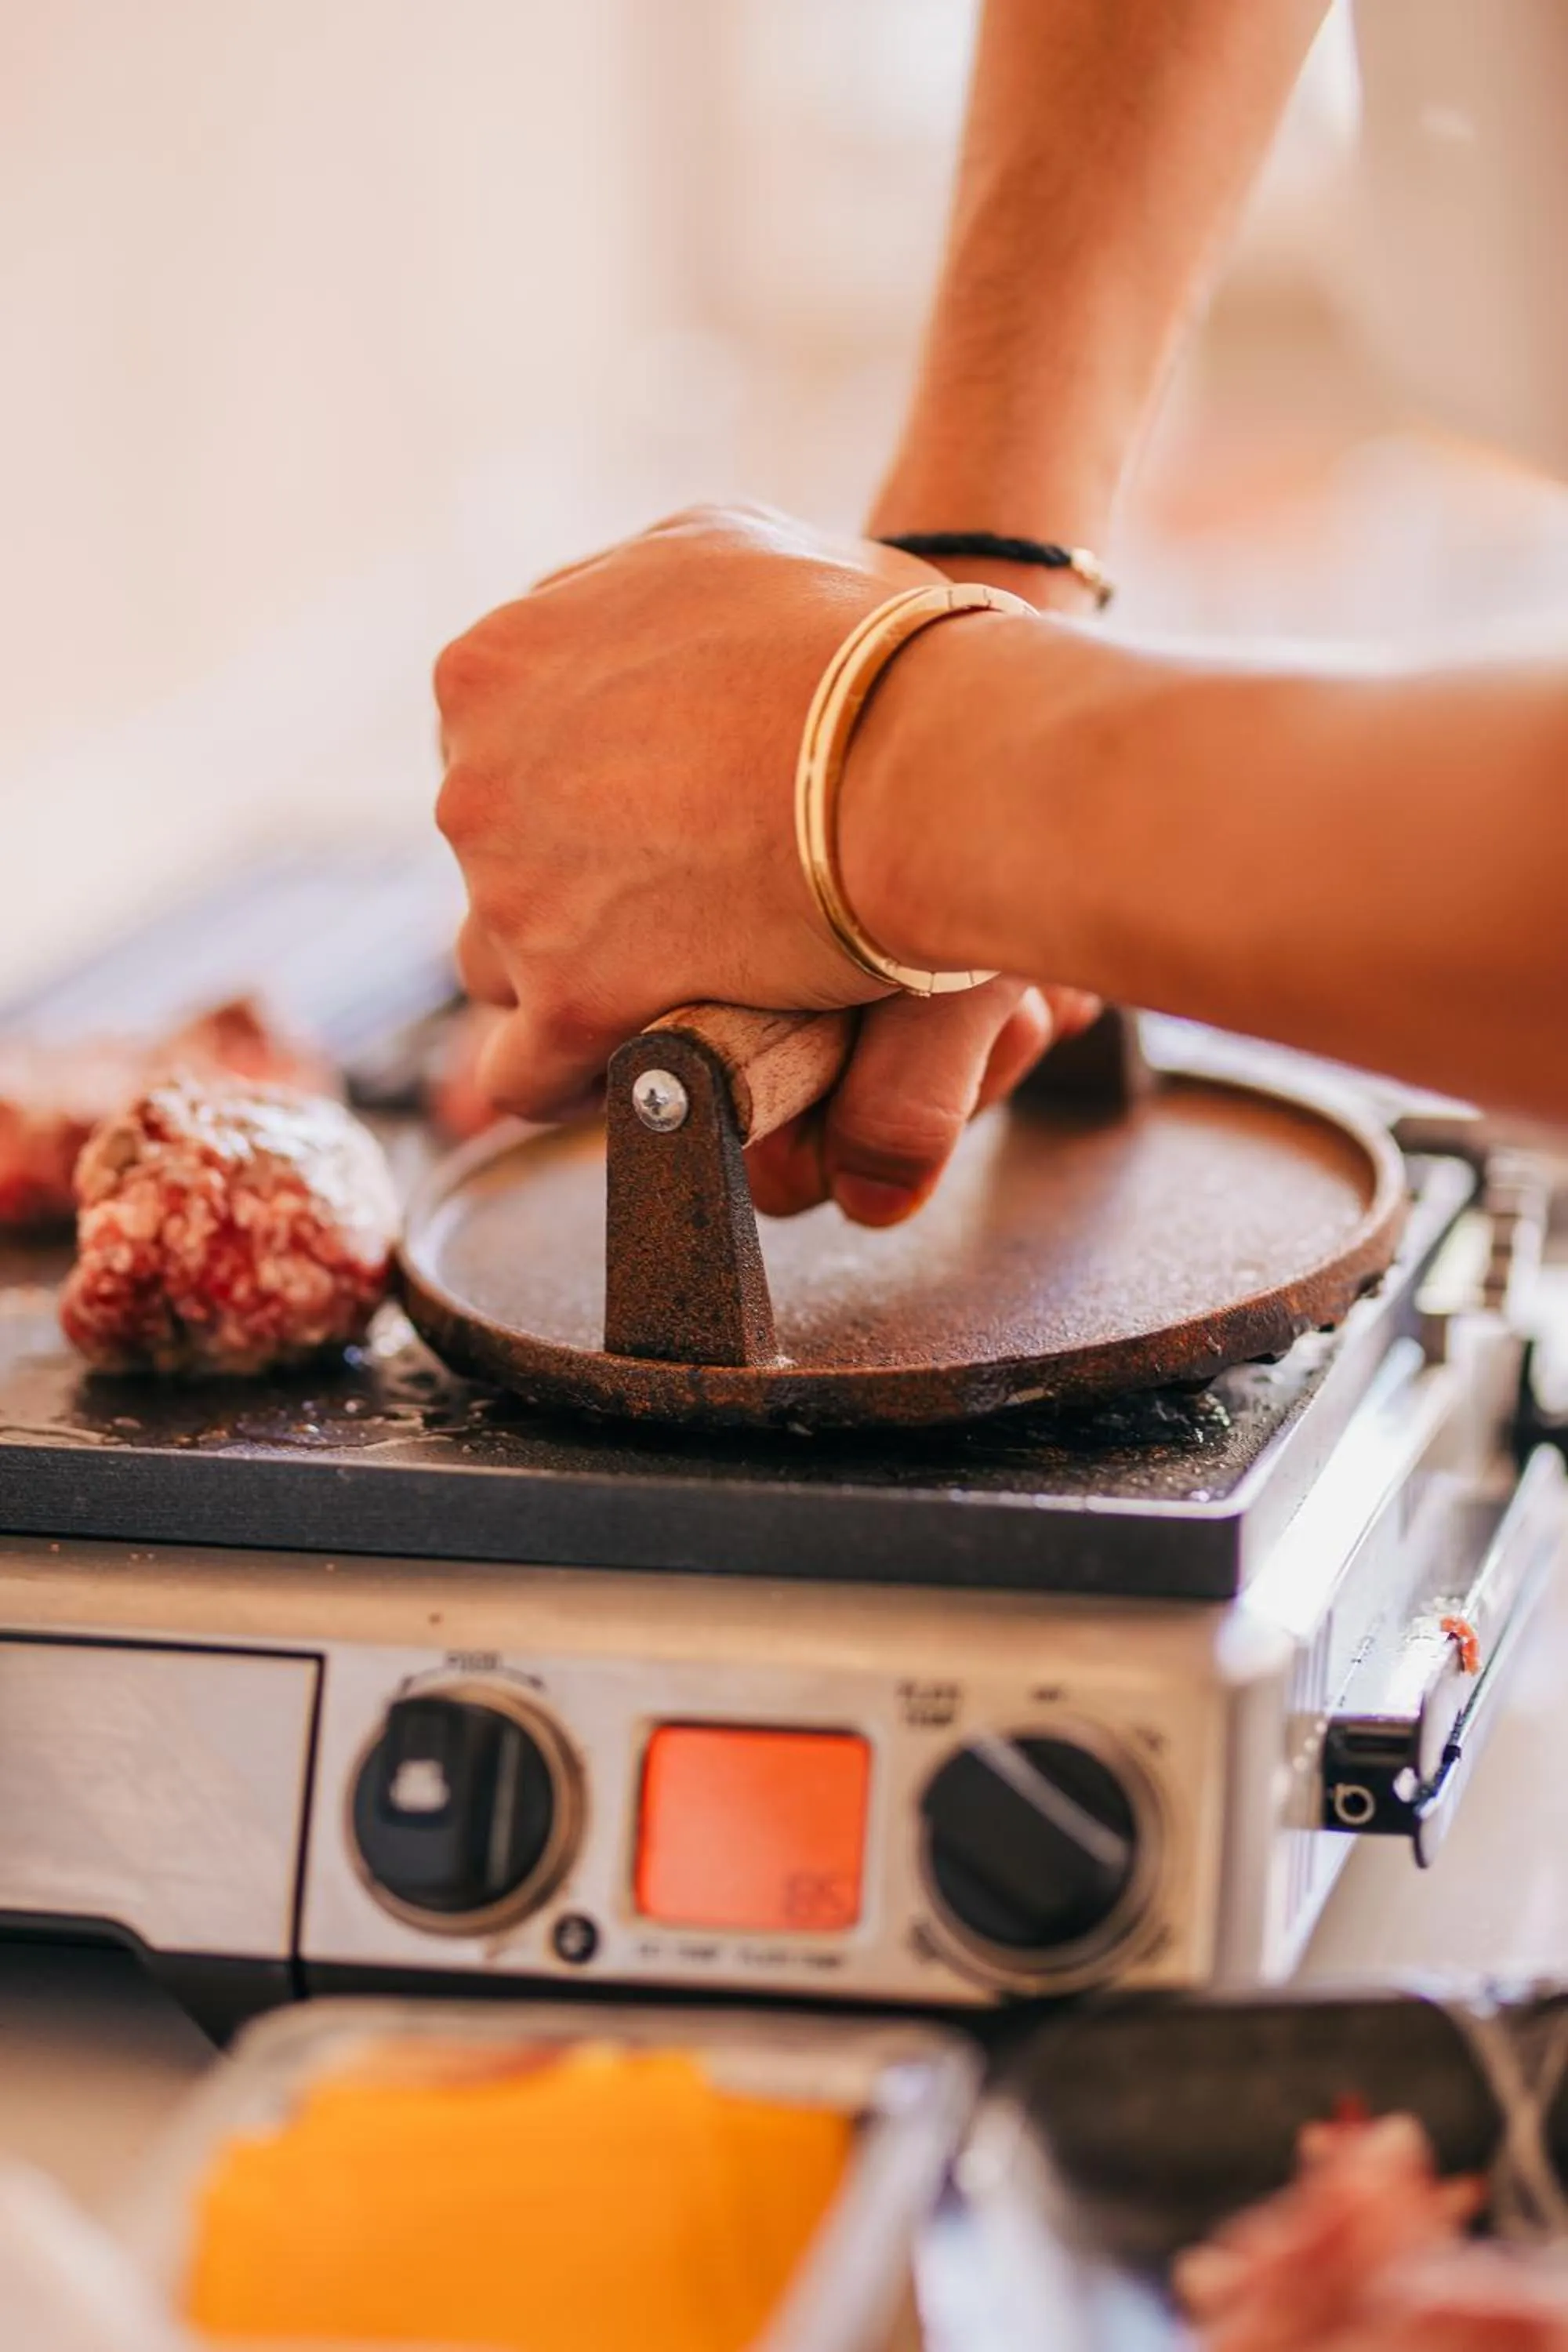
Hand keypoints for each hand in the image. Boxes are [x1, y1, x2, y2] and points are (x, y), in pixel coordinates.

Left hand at [436, 502, 1094, 1221]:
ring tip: (659, 989)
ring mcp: (511, 896)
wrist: (926, 762)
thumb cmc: (860, 650)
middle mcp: (474, 779)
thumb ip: (635, 588)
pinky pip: (523, 1075)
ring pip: (498, 965)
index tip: (645, 814)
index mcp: (494, 665)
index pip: (497, 745)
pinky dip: (568, 1082)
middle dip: (565, 881)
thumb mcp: (725, 548)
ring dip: (561, 982)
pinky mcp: (569, 1001)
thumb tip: (619, 622)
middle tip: (674, 899)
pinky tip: (624, 1077)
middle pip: (492, 857)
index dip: (574, 787)